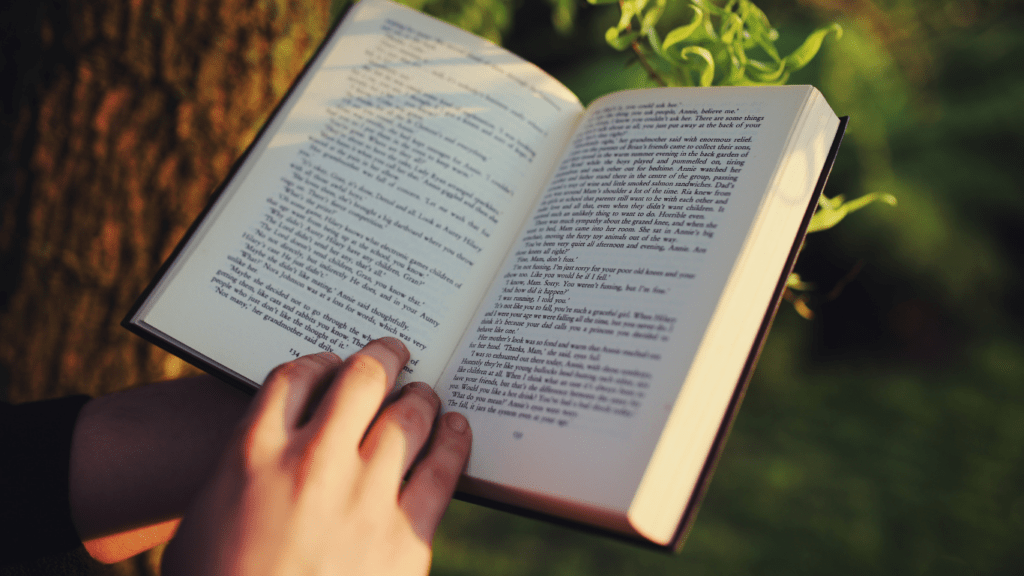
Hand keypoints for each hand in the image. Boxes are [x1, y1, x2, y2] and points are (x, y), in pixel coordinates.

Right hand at [160, 338, 470, 575]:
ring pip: (409, 418)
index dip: (320, 362)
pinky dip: (453, 441)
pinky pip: (443, 471)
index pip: (295, 376)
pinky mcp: (406, 536)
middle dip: (384, 356)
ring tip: (425, 392)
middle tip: (395, 352)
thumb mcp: (202, 522)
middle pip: (362, 380)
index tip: (332, 366)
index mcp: (252, 453)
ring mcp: (363, 497)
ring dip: (421, 397)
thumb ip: (237, 472)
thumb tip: (265, 449)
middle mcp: (312, 461)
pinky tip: (456, 429)